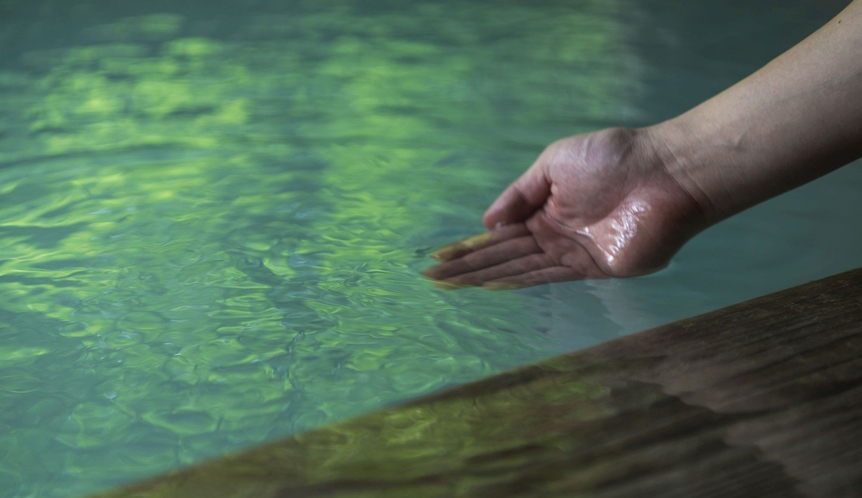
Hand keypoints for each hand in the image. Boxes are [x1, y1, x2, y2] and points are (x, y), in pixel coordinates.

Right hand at [423, 127, 706, 288]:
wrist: (665, 173)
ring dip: (483, 276)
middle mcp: (554, 233)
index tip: (439, 257)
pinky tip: (490, 286)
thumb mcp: (554, 163)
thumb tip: (488, 223)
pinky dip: (517, 283)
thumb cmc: (614, 157)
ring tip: (450, 284)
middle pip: (503, 254)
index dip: (469, 245)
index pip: (500, 233)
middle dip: (467, 265)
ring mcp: (571, 253)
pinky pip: (547, 277)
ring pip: (518, 268)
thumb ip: (520, 193)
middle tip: (433, 278)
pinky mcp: (592, 267)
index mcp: (546, 207)